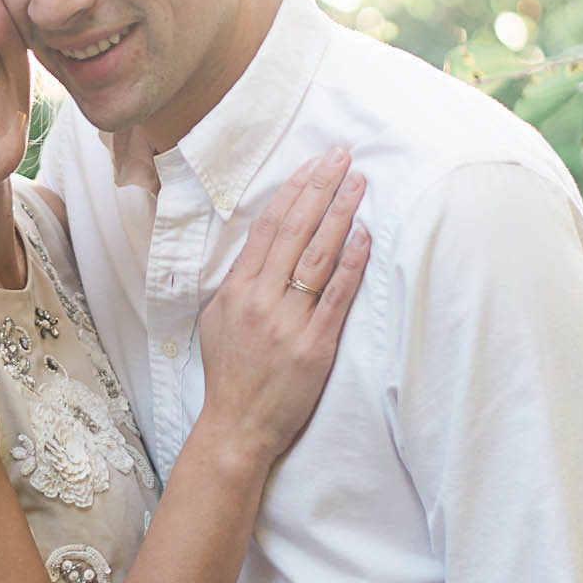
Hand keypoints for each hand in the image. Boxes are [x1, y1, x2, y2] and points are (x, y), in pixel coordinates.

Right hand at [198, 146, 367, 464]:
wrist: (237, 427)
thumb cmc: (230, 373)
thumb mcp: (218, 319)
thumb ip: (240, 281)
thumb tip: (264, 245)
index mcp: (236, 290)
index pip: (267, 227)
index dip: (293, 191)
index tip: (313, 164)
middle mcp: (260, 300)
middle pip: (293, 231)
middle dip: (320, 188)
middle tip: (341, 155)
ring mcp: (288, 323)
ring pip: (316, 256)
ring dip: (339, 214)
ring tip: (358, 182)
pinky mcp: (315, 346)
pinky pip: (336, 296)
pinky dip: (352, 262)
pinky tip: (364, 234)